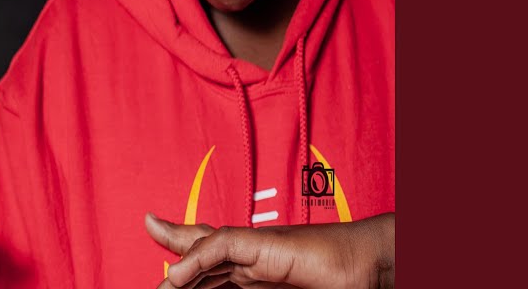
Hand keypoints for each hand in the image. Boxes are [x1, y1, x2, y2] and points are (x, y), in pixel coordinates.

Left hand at [145, 212, 393, 288]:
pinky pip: (223, 246)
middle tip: (153, 274)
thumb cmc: (341, 284)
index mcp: (260, 271)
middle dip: (173, 262)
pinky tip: (178, 275)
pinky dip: (197, 258)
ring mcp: (259, 248)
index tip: (169, 279)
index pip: (213, 267)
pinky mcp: (266, 244)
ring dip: (176, 269)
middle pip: (201, 254)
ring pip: (205, 250)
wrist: (374, 269)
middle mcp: (254, 257)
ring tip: (158, 284)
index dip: (188, 268)